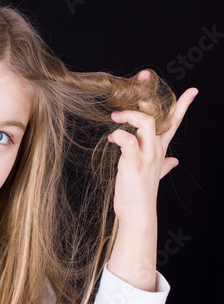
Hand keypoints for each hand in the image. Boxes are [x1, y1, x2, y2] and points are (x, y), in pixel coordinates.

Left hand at [107, 71, 197, 222]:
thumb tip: (175, 161)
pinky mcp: (133, 162)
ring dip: (129, 115)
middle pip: (158, 116)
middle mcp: (156, 149)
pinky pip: (127, 140)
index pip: (175, 123)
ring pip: (144, 122)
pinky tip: (111, 139)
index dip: (183, 106)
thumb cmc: (142, 192)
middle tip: (133, 92)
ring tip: (115, 117)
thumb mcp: (155, 174)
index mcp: (160, 149)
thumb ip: (165, 165)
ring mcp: (146, 154)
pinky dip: (118, 135)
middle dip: (148, 98)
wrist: (138, 213)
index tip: (193, 90)